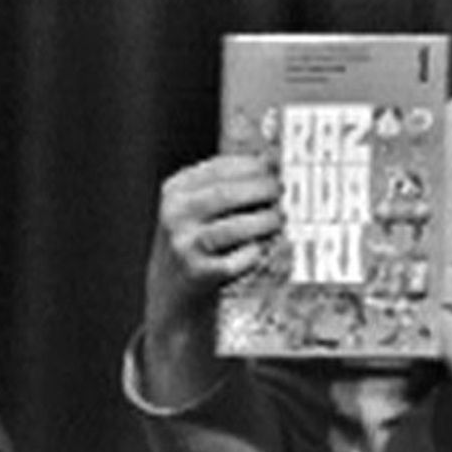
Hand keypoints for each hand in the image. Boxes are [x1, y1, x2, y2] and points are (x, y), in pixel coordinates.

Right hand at [141, 155, 281, 398]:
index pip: (219, 167)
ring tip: (278, 219)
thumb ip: (226, 182)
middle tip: (280, 193)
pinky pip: (239, 259)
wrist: (171, 295)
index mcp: (174, 191)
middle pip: (227, 193)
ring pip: (235, 226)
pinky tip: (260, 248)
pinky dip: (255, 252)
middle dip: (262, 189)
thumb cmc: (194, 245)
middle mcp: (174, 216)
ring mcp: (184, 245)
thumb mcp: (196, 209)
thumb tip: (271, 156)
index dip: (253, 165)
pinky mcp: (198, 273)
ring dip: (265, 220)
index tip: (275, 168)